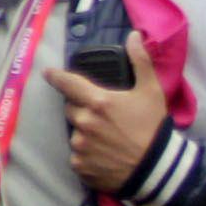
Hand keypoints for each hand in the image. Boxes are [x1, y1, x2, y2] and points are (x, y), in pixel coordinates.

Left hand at [54, 37, 172, 193]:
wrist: (156, 170)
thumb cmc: (153, 128)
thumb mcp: (151, 91)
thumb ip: (140, 61)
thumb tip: (133, 35)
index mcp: (98, 102)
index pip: (67, 83)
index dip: (56, 77)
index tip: (48, 73)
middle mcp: (84, 123)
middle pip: (72, 110)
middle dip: (82, 110)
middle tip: (103, 116)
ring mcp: (80, 146)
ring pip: (75, 134)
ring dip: (85, 133)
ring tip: (107, 140)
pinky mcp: (80, 166)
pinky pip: (78, 156)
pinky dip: (87, 155)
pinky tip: (104, 156)